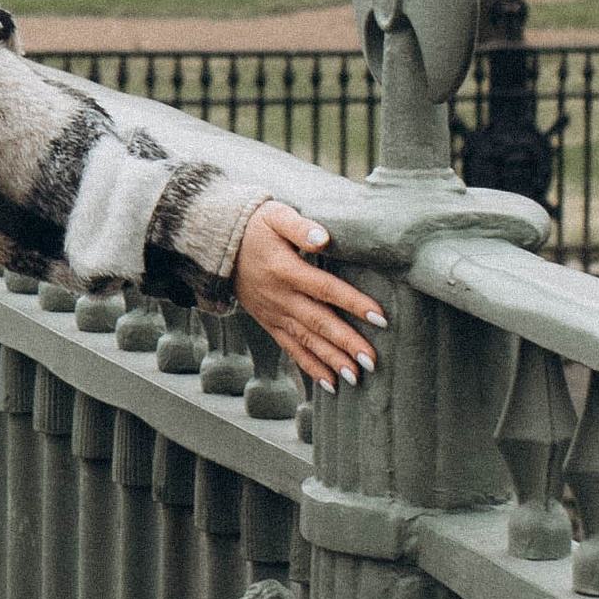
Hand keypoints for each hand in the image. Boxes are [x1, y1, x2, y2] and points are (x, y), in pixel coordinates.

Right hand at [230, 203, 385, 392]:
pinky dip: (310, 367)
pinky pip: (291, 349)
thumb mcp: (275, 215)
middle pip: (319, 323)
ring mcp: (274, 314)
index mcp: (286, 270)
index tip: (380, 317)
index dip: (353, 303)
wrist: (219, 247)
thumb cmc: (254, 227)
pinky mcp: (270, 323)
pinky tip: (330, 384)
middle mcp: (280, 297)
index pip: (325, 289)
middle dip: (346, 343)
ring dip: (331, 360)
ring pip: (307, 341)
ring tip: (355, 377)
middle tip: (372, 361)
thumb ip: (300, 226)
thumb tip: (324, 238)